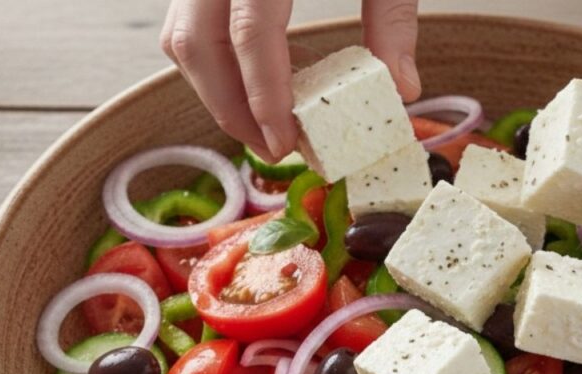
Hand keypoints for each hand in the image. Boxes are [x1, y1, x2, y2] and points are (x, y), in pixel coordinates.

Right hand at [161, 0, 421, 161]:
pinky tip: (253, 83)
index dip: (264, 96)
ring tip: (263, 127)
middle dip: (230, 108)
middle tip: (273, 149)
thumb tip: (402, 88)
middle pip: (195, 42)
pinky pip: (185, 18)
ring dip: (215, 91)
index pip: (250, 32)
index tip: (286, 143)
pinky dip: (213, 61)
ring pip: (180, 35)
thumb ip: (393, 17)